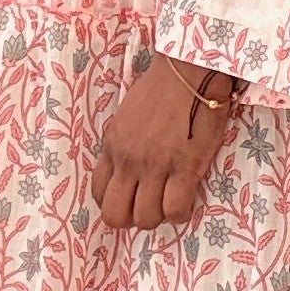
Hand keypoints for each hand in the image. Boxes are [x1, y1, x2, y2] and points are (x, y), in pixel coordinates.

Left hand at [90, 47, 241, 230]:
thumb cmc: (162, 87)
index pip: (100, 194)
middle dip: (133, 220)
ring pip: (146, 218)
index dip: (116, 205)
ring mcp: (154, 166)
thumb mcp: (127, 116)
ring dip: (161, 217)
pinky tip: (189, 200)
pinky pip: (175, 209)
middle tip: (152, 208)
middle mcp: (128, 161)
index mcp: (113, 146)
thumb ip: (124, 144)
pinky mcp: (183, 167)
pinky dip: (182, 212)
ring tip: (173, 202)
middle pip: (116, 216)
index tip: (133, 201)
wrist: (190, 70)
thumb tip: (130, 165)